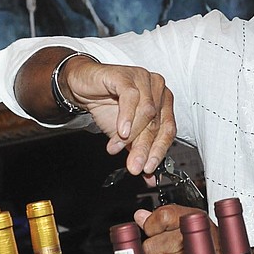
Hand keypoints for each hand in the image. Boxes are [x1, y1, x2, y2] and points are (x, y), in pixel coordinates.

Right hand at [63, 56, 176, 175]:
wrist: (84, 88)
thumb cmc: (109, 107)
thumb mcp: (126, 136)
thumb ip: (139, 152)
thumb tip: (150, 177)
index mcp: (164, 102)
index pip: (168, 129)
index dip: (159, 151)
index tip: (149, 169)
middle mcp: (158, 89)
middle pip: (156, 123)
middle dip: (144, 148)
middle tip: (134, 166)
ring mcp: (143, 79)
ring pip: (146, 112)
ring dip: (132, 135)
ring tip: (116, 149)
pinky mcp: (126, 75)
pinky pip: (131, 97)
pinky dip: (126, 117)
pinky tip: (120, 132)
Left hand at [134, 205, 222, 253]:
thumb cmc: (204, 238)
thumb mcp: (185, 220)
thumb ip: (159, 218)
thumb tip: (140, 216)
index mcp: (190, 217)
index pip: (160, 218)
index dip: (151, 227)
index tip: (152, 231)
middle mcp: (192, 236)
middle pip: (152, 245)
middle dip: (150, 251)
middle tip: (157, 250)